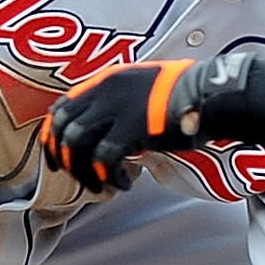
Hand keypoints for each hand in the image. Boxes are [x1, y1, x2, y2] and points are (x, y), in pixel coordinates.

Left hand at [40, 59, 216, 191]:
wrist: (209, 95)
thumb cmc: (184, 98)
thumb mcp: (144, 91)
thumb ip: (121, 107)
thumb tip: (107, 134)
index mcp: (107, 80)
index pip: (64, 105)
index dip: (54, 133)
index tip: (57, 155)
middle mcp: (106, 90)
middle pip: (65, 126)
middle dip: (61, 155)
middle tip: (71, 174)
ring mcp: (117, 108)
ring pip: (77, 144)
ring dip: (84, 170)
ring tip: (99, 184)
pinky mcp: (132, 127)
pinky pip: (105, 158)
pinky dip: (109, 176)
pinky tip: (124, 184)